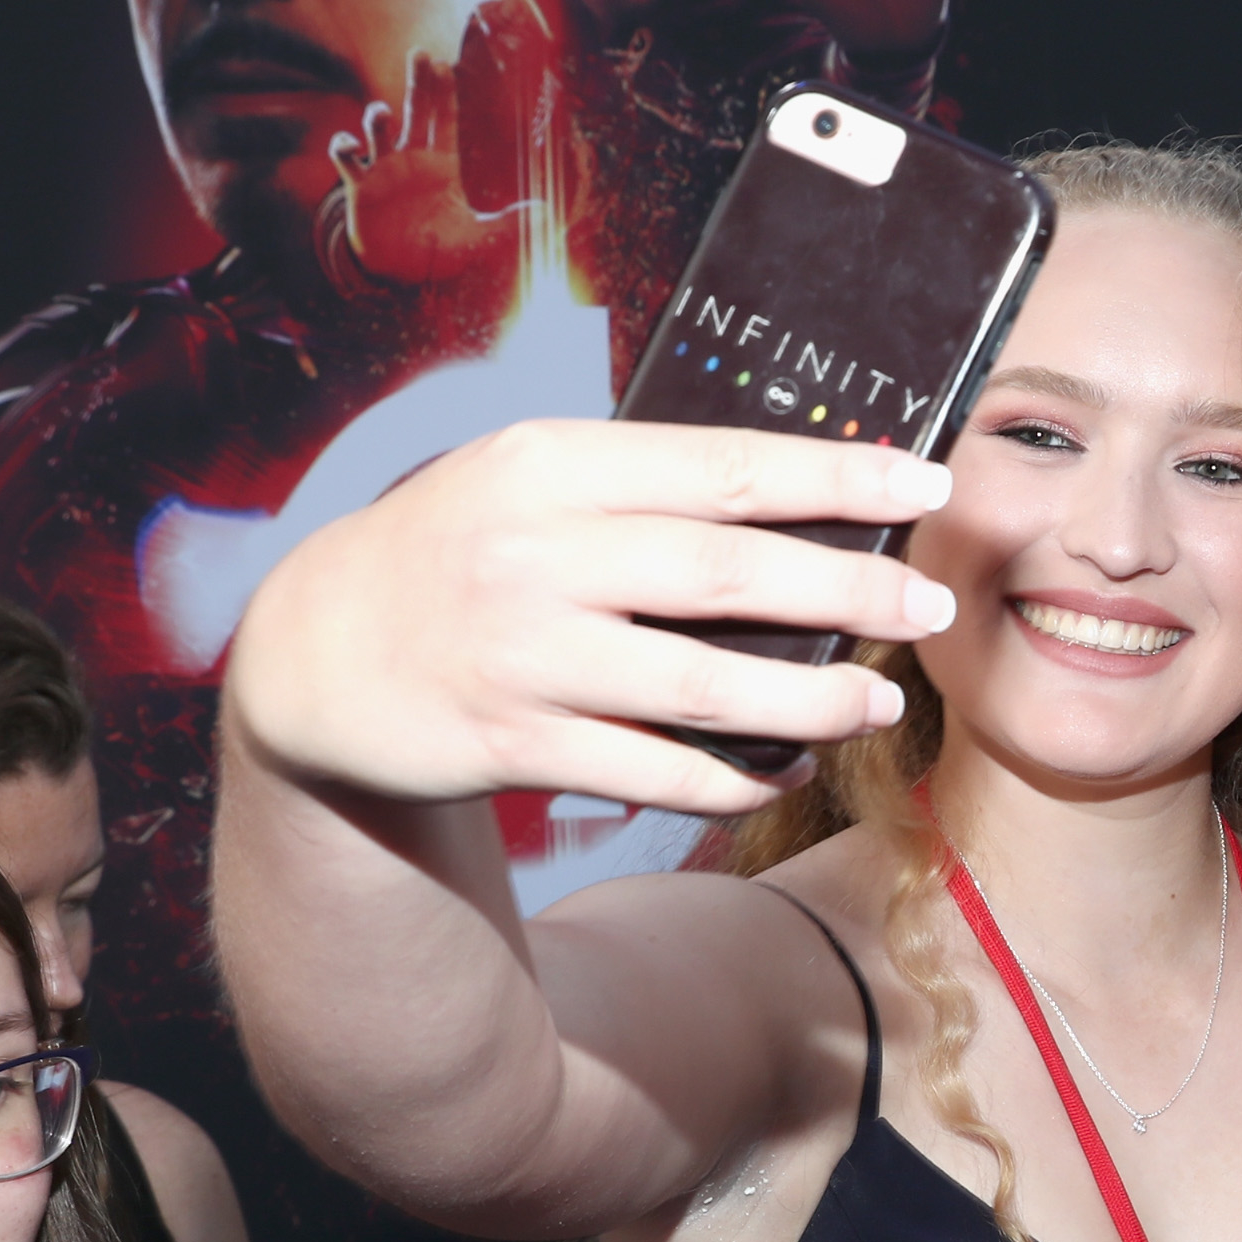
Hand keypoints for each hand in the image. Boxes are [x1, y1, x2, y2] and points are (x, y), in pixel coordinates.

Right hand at [223, 418, 954, 819]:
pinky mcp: (514, 744)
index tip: (925, 485)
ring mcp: (526, 655)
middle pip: (731, 576)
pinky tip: (784, 769)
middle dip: (851, 594)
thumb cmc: (453, 553)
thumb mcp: (521, 482)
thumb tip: (797, 499)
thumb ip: (637, 486)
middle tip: (930, 608)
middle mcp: (538, 554)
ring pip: (707, 688)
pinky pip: (654, 770)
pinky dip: (732, 777)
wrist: (311, 654)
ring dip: (812, 703)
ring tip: (878, 702)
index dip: (837, 478)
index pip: (723, 467)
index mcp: (551, 465)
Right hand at [331, 54, 511, 291]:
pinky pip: (346, 157)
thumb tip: (548, 212)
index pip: (448, 121)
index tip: (448, 66)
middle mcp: (413, 157)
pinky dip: (344, 146)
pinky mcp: (360, 185)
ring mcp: (384, 168)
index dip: (448, 94)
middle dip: (419, 81)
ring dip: (377, 116)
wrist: (400, 269)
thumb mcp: (478, 235)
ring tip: (382, 116)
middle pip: (417, 110)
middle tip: (421, 53)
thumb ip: (510, 223)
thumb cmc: (438, 246)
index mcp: (442, 164)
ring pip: (378, 127)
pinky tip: (352, 147)